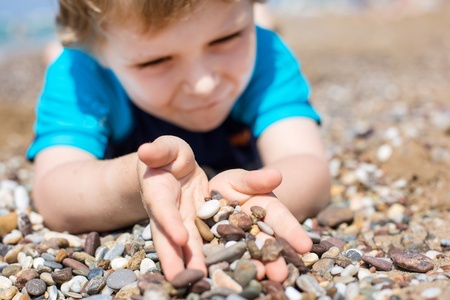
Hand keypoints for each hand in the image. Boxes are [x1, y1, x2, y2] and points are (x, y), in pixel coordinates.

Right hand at [137, 135, 208, 280]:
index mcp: (158, 192)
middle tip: (182, 280)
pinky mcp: (196, 224)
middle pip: (168, 237)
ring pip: (186, 245)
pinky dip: (207, 253)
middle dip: (174, 259)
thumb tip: (145, 151)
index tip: (179, 236)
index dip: (169, 222)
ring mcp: (182, 221)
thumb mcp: (167, 148)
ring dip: (192, 263)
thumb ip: (160, 150)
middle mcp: (168, 213)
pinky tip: (219, 268)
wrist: (173, 168)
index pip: (163, 208)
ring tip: (202, 281)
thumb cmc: (168, 155)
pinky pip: (201, 240)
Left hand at [209, 169, 311, 281]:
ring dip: (255, 266)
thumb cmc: (229, 186)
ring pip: (250, 255)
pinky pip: (227, 259)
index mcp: (267, 211)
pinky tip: (233, 275)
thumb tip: (277, 174)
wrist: (207, 197)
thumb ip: (255, 180)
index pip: (282, 221)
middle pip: (267, 244)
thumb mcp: (239, 179)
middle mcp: (256, 231)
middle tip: (282, 273)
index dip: (293, 233)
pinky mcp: (221, 251)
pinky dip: (231, 266)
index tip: (305, 246)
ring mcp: (239, 243)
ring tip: (259, 276)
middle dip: (275, 258)